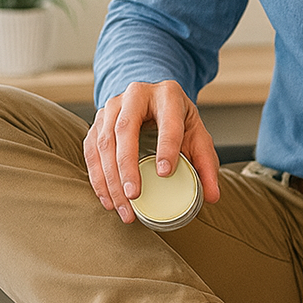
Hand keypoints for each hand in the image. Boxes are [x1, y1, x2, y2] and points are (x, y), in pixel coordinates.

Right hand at [83, 79, 220, 223]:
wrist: (154, 102)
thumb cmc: (178, 121)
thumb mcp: (198, 136)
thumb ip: (206, 164)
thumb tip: (212, 196)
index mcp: (167, 95)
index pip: (167, 121)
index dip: (166, 147)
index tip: (165, 173)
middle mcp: (135, 95)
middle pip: (125, 129)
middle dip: (127, 166)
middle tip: (134, 196)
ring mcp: (111, 107)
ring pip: (104, 142)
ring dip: (110, 179)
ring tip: (122, 207)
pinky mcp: (97, 122)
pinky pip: (91, 151)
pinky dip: (98, 178)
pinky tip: (108, 200)